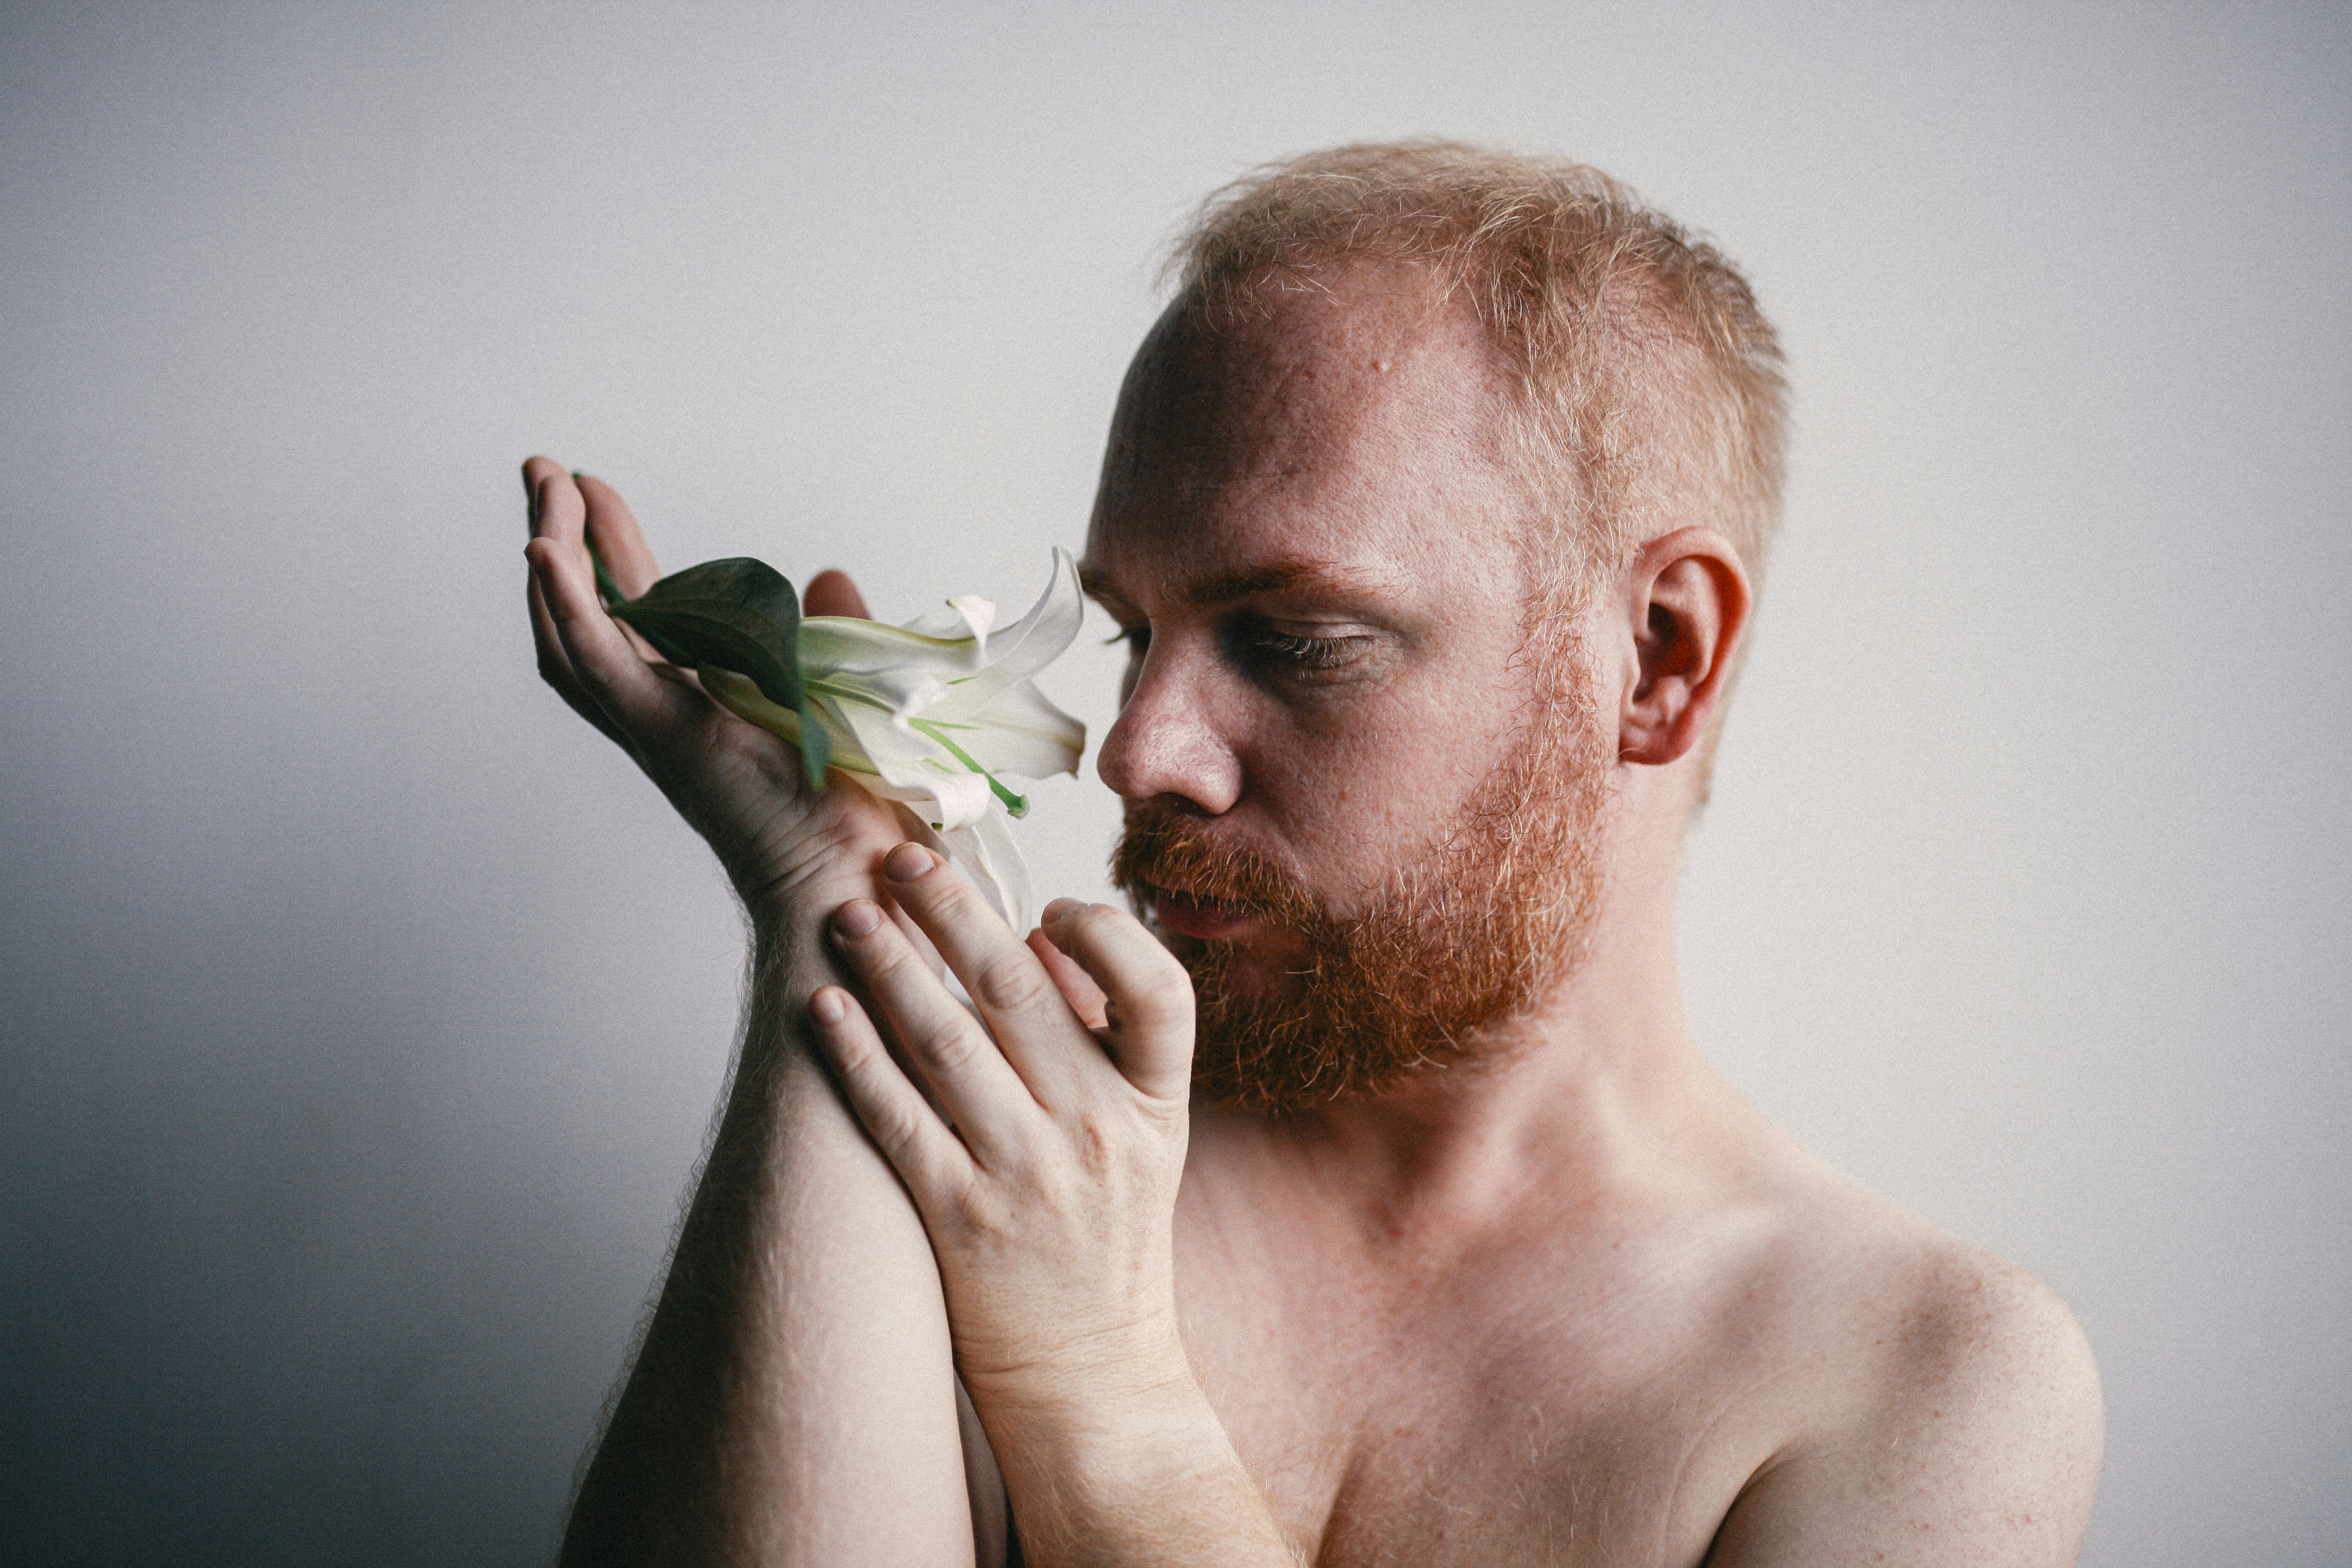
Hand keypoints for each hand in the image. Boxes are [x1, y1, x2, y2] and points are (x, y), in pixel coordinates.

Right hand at [521, 456, 906, 918]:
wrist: (855, 887)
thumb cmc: (856, 820)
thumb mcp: (844, 696)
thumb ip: (831, 637)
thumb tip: (830, 579)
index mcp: (701, 707)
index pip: (636, 620)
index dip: (610, 557)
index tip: (596, 496)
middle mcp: (663, 718)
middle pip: (587, 620)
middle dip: (563, 542)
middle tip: (547, 474)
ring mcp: (658, 727)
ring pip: (577, 633)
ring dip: (556, 555)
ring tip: (547, 487)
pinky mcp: (666, 734)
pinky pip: (598, 661)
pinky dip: (567, 604)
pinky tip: (544, 550)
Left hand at [811, 841, 1197, 1415]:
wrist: (1093, 1380)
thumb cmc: (1109, 1247)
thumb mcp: (1145, 1142)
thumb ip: (1102, 1043)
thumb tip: (1037, 943)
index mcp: (1156, 1108)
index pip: (1160, 994)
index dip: (1106, 934)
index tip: (1047, 902)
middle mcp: (1097, 1133)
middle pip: (1023, 992)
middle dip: (955, 912)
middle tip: (903, 855)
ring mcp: (1026, 1176)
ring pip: (948, 1042)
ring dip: (891, 968)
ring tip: (849, 915)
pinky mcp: (959, 1218)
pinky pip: (898, 1117)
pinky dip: (857, 1056)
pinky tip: (823, 1009)